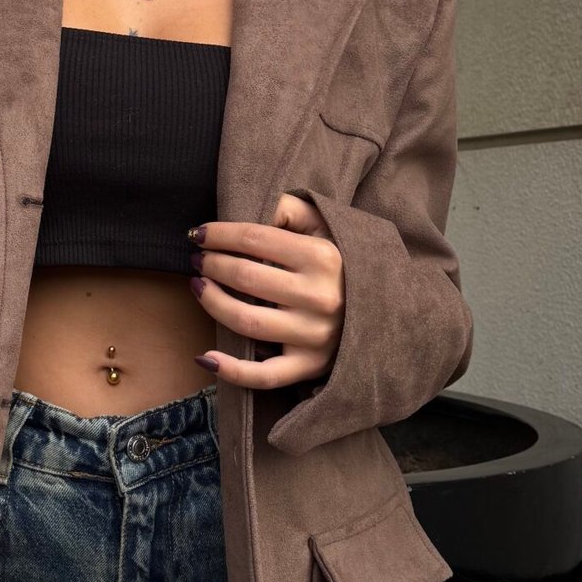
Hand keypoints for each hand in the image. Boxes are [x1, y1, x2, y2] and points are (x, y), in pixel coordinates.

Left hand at [189, 193, 344, 389]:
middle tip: (198, 260)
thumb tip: (249, 206)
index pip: (254, 239)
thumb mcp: (325, 225)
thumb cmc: (342, 262)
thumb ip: (289, 209)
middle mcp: (320, 297)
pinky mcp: (309, 365)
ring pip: (247, 322)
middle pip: (246, 277)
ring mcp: (314, 335)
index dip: (218, 235)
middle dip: (212, 265)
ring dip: (212, 303)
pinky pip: (265, 375)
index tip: (198, 234)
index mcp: (323, 257)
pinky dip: (232, 370)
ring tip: (198, 287)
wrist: (384, 309)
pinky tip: (205, 357)